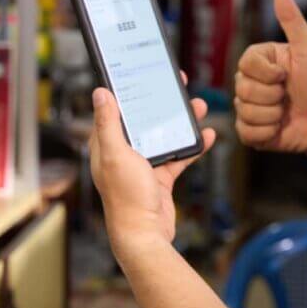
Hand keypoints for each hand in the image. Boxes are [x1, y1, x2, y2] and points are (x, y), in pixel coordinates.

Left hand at [88, 73, 215, 256]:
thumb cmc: (126, 198)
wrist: (145, 235)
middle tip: (177, 84)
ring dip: (181, 121)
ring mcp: (143, 165)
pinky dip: (192, 146)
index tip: (143, 72)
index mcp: (107, 144)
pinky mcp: (160, 177)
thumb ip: (108, 123)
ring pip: (163, 134)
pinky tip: (206, 136)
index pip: (116, 109)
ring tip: (198, 107)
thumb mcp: (117, 154)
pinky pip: (178, 155)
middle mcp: (123, 153)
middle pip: (144, 119)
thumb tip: (100, 93)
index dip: (129, 89)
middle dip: (161, 102)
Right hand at [234, 0, 306, 154]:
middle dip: (274, 95)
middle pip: (243, 89)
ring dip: (273, 114)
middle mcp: (250, 82)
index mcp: (260, 61)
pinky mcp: (251, 130)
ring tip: (286, 111)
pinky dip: (268, 132)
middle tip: (289, 95)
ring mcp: (249, 107)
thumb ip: (292, 20)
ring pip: (245, 111)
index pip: (246, 64)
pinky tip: (280, 127)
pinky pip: (247, 132)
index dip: (269, 73)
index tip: (287, 74)